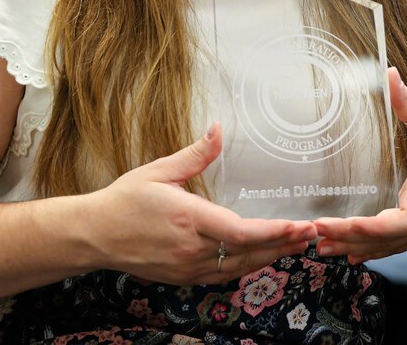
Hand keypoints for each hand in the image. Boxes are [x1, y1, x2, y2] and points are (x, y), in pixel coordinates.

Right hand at [87, 123, 317, 283]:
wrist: (94, 235)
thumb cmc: (125, 200)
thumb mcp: (159, 170)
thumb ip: (195, 154)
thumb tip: (218, 129)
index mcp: (188, 218)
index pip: (240, 232)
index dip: (274, 232)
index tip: (299, 225)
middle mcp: (191, 248)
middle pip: (248, 252)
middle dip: (284, 243)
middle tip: (313, 234)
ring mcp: (187, 267)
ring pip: (239, 266)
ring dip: (271, 255)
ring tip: (298, 244)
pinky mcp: (183, 277)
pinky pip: (224, 274)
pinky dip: (248, 265)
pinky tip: (264, 256)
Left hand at [313, 68, 406, 264]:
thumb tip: (389, 72)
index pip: (404, 220)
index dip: (373, 227)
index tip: (344, 221)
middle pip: (387, 239)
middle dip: (350, 237)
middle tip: (315, 233)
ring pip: (387, 247)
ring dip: (353, 247)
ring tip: (320, 246)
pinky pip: (393, 247)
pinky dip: (369, 250)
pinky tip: (346, 252)